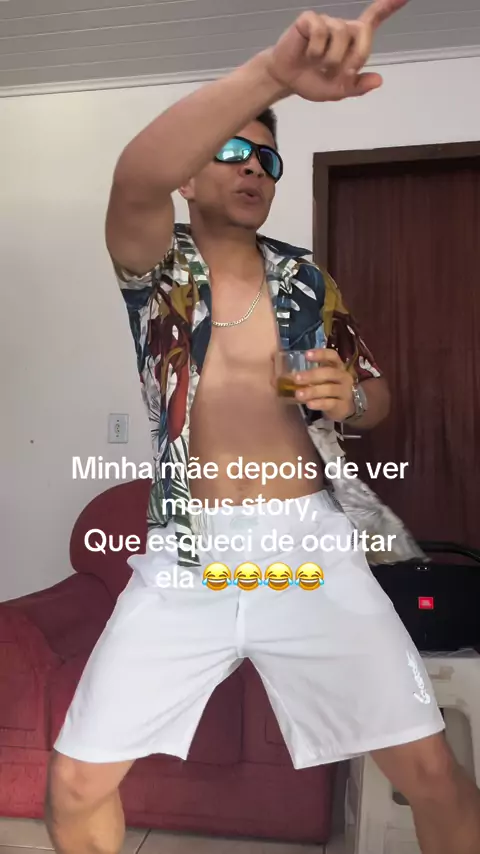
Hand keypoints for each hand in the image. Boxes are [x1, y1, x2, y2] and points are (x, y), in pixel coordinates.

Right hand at [264, 0, 408, 102]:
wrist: (286, 80)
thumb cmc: (313, 80)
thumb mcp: (338, 90)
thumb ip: (358, 86)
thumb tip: (379, 80)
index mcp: (352, 41)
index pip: (373, 19)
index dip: (389, 7)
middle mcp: (342, 27)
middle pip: (362, 31)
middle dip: (356, 55)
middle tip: (344, 72)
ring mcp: (325, 22)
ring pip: (340, 33)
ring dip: (331, 58)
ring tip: (320, 65)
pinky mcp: (309, 21)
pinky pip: (320, 31)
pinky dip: (316, 49)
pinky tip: (308, 54)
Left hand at [294, 349, 355, 420]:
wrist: (344, 408)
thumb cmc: (328, 388)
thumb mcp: (321, 379)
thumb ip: (307, 374)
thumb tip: (280, 376)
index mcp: (337, 366)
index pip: (332, 356)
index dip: (321, 354)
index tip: (306, 355)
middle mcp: (343, 377)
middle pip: (330, 372)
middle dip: (312, 375)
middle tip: (296, 379)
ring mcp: (345, 391)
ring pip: (330, 389)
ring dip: (313, 391)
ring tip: (298, 394)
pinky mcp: (343, 406)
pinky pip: (331, 403)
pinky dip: (319, 403)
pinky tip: (309, 404)